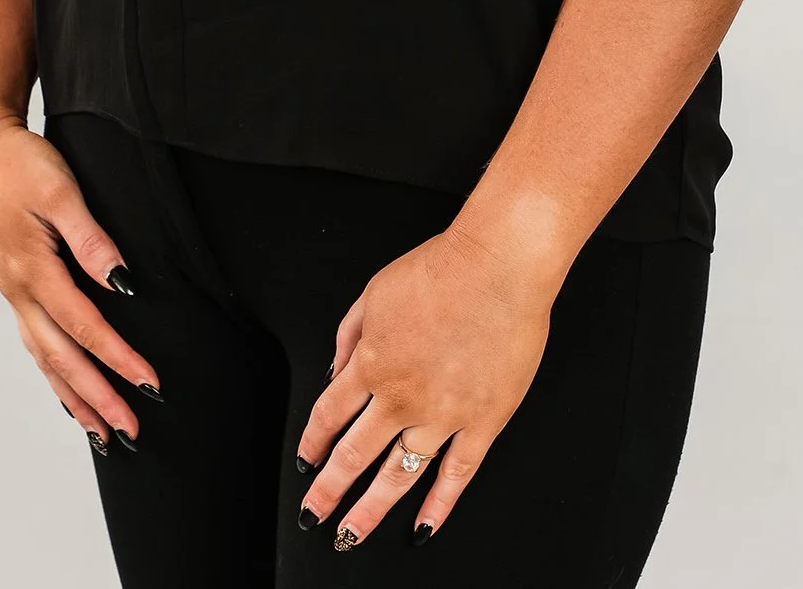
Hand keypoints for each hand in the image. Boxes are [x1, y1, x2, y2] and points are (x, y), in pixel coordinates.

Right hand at [0, 113, 160, 454]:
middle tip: (131, 431)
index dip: (119, 360)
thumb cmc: (19, 163)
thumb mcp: (59, 192)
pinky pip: (35, 340)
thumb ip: (91, 239)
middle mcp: (19, 290)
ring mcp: (12, 289)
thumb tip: (123, 283)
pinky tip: (65, 385)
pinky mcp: (12, 281)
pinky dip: (53, 371)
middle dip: (98, 397)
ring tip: (101, 431)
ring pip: (45, 357)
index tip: (150, 386)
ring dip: (75, 395)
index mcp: (33, 270)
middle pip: (63, 358)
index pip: (85, 328)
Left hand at [293, 222, 555, 548]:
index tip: (306, 463)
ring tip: (351, 535)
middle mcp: (400, 397)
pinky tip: (423, 527)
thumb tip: (335, 370)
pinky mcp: (483, 422)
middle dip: (329, 490)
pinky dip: (438, 506)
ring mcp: (442, 415)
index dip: (314, 443)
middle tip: (313, 515)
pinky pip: (456, 474)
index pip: (330, 415)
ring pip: (398, 475)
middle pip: (354, 455)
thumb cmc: (440, 271)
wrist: (496, 268)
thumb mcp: (374, 292)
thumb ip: (349, 334)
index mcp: (371, 363)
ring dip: (370, 509)